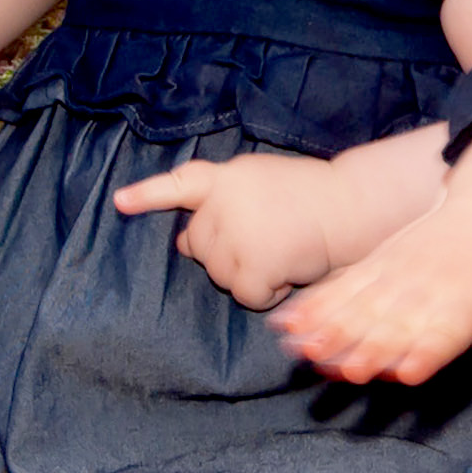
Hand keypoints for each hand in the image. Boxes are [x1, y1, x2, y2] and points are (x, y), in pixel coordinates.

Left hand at [114, 156, 336, 310]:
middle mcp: (224, 204)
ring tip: (283, 250)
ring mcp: (237, 235)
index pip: (181, 184)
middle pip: (199, 245)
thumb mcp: (261, 181)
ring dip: (249, 272)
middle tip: (267, 239)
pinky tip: (289, 271)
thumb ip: (223, 203)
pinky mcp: (254, 265)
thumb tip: (184, 243)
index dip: (148, 195)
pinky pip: (245, 295)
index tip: (120, 202)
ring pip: (220, 274)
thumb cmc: (312, 195)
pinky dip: (267, 292)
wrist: (351, 206)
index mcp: (228, 177)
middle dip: (225, 250)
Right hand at [270, 188, 471, 388]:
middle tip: (342, 372)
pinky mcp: (378, 263)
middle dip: (367, 347)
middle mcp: (427, 290)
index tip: (405, 373)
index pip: (444, 334)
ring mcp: (397, 274)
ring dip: (330, 329)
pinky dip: (316, 305)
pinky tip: (289, 323)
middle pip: (393, 323)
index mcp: (466, 305)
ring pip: (358, 305)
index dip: (426, 353)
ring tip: (303, 350)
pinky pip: (343, 286)